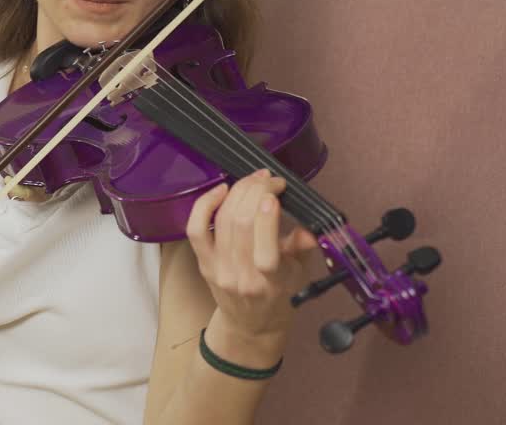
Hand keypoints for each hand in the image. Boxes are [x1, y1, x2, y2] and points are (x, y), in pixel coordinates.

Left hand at [185, 169, 318, 340]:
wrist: (249, 326)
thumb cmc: (280, 298)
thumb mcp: (300, 276)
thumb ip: (303, 250)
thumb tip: (309, 228)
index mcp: (271, 284)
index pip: (265, 249)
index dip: (268, 215)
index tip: (278, 191)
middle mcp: (241, 277)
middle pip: (242, 224)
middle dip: (255, 192)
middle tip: (269, 179)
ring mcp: (218, 269)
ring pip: (222, 221)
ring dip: (238, 192)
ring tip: (253, 180)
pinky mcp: (203, 262)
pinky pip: (196, 229)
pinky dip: (205, 205)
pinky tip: (222, 189)